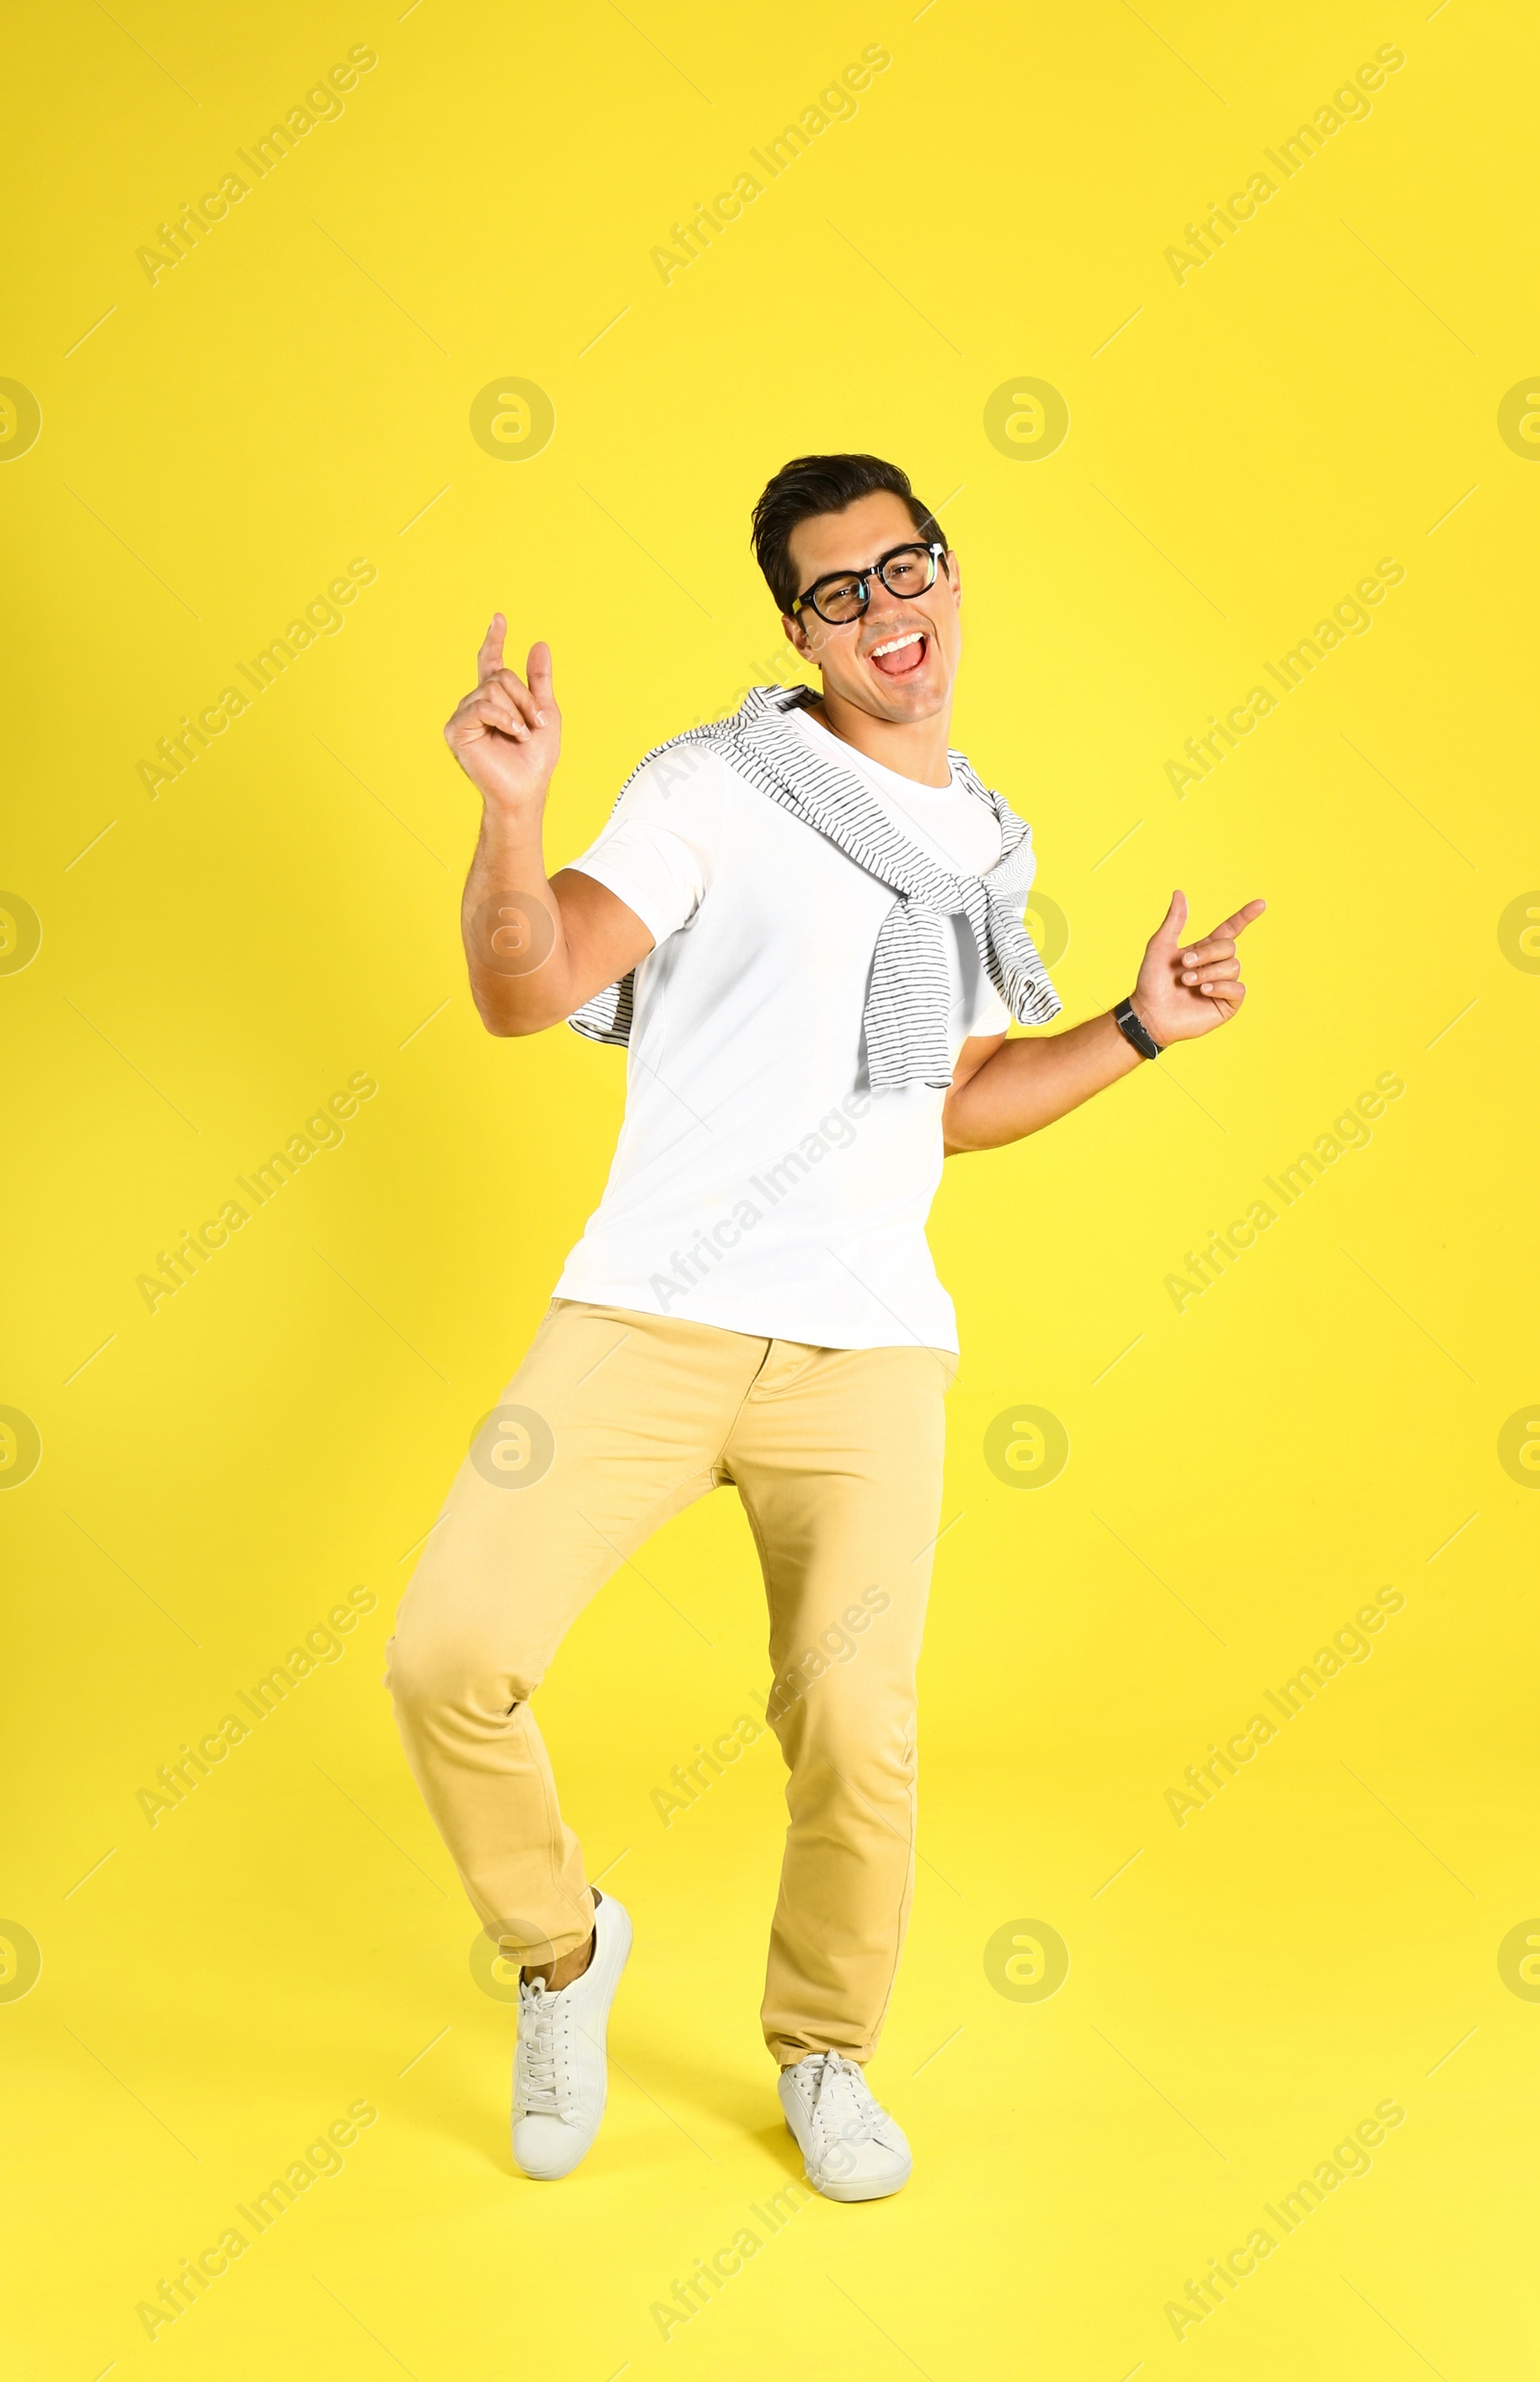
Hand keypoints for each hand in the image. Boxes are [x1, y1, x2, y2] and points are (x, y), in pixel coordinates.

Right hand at [443, 616, 560, 810]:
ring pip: (492, 689)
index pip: (491, 663)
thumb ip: (539, 680)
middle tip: (535, 724)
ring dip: (517, 711)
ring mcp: (465, 716)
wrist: (525, 789)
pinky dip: (503, 718)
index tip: (498, 618)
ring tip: (522, 733)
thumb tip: (538, 644)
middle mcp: (476, 704)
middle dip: (525, 698)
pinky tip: (512, 733)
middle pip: (500, 676)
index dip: (494, 640)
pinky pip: (481, 706)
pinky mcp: (456, 730)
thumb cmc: (534, 759)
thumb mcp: (545, 713)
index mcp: (495, 700)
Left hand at [1130, 890, 1265, 1044]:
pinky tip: (1204, 991)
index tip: (1261, 903)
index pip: (1231, 930)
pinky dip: (1221, 987)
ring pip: (1233, 967)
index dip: (1245, 917)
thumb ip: (1174, 921)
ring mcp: (1223, 986)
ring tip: (1188, 982)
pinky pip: (1238, 988)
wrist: (1149, 1013)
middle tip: (1185, 965)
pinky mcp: (1226, 1005)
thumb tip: (1179, 893)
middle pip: (1230, 947)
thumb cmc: (1151, 982)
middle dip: (1208, 954)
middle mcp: (1216, 966)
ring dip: (1208, 972)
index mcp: (1204, 951)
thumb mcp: (1160, 946)